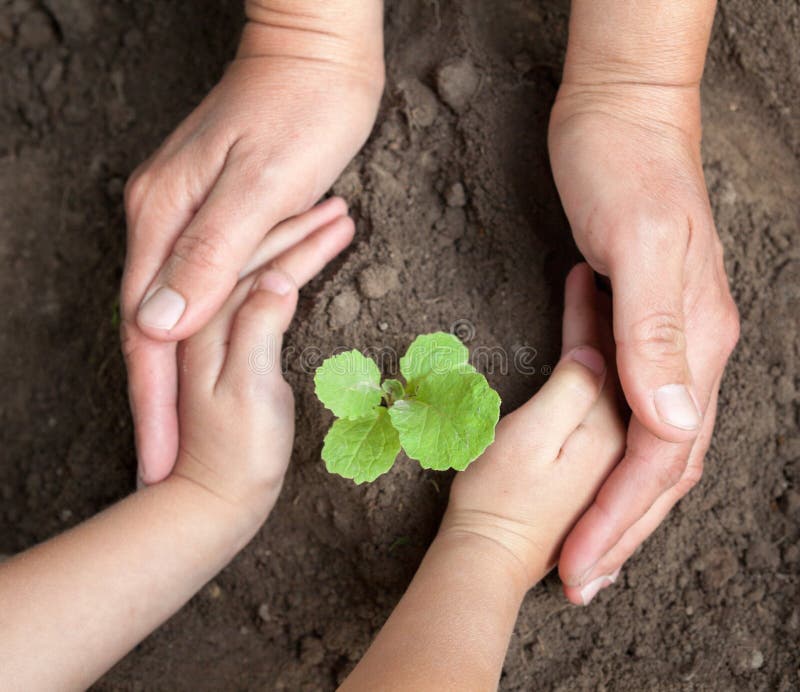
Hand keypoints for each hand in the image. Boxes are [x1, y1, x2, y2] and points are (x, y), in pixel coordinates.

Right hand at [122, 6, 383, 483]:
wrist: (319, 51)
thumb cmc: (301, 111)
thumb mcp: (259, 186)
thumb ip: (208, 256)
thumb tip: (155, 326)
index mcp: (167, 222)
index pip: (148, 334)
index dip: (152, 404)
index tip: (154, 462)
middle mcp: (165, 222)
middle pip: (154, 330)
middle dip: (161, 403)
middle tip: (164, 464)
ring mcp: (189, 216)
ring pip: (182, 312)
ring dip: (184, 374)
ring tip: (185, 432)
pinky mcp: (219, 212)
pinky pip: (211, 284)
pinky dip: (215, 328)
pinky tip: (217, 355)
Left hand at [170, 212, 354, 526]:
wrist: (216, 498)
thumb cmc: (237, 453)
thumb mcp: (250, 388)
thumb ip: (257, 326)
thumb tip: (278, 276)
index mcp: (202, 321)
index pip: (250, 259)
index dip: (296, 236)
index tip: (335, 218)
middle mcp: (202, 318)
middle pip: (250, 257)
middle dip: (297, 231)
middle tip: (341, 211)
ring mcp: (213, 332)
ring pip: (254, 270)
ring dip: (293, 247)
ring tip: (333, 224)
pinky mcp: (227, 348)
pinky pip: (256, 293)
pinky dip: (283, 273)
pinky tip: (299, 265)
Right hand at [443, 264, 625, 596]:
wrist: (483, 557)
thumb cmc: (500, 498)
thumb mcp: (531, 437)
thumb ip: (575, 391)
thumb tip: (599, 354)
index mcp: (620, 429)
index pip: (618, 357)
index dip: (595, 314)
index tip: (578, 276)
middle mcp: (624, 439)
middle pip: (626, 366)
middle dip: (606, 324)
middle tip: (586, 279)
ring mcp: (608, 453)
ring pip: (618, 383)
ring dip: (605, 342)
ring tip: (585, 301)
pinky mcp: (588, 462)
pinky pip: (605, 402)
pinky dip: (596, 370)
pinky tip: (585, 352)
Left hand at [548, 82, 739, 601]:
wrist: (620, 112)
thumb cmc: (627, 168)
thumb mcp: (642, 244)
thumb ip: (658, 334)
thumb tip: (673, 424)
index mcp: (693, 341)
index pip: (659, 456)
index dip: (620, 518)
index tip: (580, 566)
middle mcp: (689, 348)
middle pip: (661, 464)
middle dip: (621, 526)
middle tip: (580, 578)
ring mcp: (667, 335)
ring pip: (649, 440)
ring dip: (618, 495)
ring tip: (584, 536)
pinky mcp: (638, 318)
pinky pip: (628, 396)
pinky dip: (608, 437)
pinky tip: (582, 452)